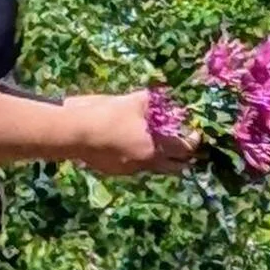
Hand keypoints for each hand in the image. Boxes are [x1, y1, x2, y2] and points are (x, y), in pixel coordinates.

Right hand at [63, 89, 196, 175]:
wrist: (74, 133)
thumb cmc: (106, 115)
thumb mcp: (133, 101)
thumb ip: (153, 101)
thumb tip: (166, 98)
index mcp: (154, 147)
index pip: (184, 149)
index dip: (193, 141)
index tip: (196, 133)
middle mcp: (146, 163)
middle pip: (174, 167)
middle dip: (183, 157)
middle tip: (185, 145)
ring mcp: (130, 170)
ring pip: (155, 168)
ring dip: (162, 159)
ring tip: (162, 146)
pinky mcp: (115, 171)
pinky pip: (136, 167)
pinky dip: (142, 159)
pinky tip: (136, 147)